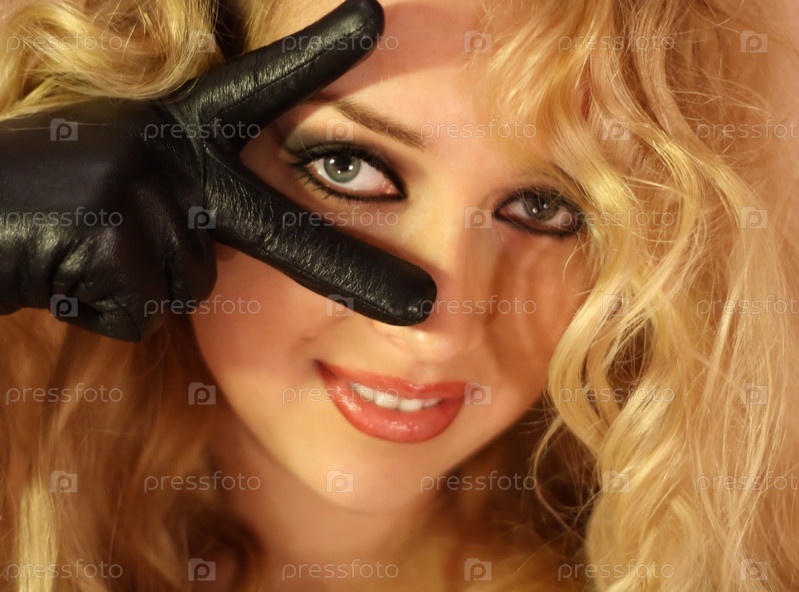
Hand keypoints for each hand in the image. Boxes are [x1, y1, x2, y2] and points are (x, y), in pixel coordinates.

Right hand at [0, 0, 435, 340]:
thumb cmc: (60, 206)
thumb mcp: (137, 185)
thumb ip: (199, 204)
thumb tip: (229, 258)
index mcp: (179, 127)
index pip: (259, 87)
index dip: (317, 52)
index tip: (374, 13)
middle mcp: (163, 146)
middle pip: (277, 230)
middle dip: (353, 273)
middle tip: (425, 305)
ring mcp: (133, 185)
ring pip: (192, 282)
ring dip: (147, 285)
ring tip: (89, 253)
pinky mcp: (103, 235)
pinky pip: (141, 309)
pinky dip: (109, 307)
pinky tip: (69, 275)